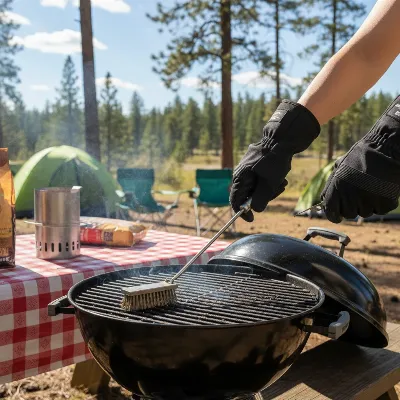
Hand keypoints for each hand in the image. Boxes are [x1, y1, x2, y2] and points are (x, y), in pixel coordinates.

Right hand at [230, 100, 320, 221]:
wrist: (281, 138)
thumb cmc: (274, 161)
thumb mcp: (269, 184)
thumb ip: (261, 200)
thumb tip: (255, 210)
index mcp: (240, 178)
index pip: (235, 201)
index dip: (242, 213)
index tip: (252, 219)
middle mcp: (241, 174)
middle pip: (248, 196)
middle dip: (263, 198)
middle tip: (277, 192)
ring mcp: (248, 170)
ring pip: (257, 188)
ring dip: (270, 190)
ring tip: (282, 183)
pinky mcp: (256, 166)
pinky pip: (261, 180)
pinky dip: (270, 183)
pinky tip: (281, 178)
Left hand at [321, 95, 399, 222]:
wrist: (385, 149)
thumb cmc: (361, 156)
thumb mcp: (339, 167)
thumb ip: (331, 185)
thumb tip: (324, 200)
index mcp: (337, 188)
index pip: (331, 212)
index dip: (334, 215)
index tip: (338, 216)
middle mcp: (350, 197)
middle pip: (349, 214)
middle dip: (353, 207)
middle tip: (360, 193)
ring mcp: (368, 201)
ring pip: (365, 213)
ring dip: (368, 204)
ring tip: (372, 187)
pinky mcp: (384, 203)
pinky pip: (381, 210)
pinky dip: (382, 202)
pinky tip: (382, 188)